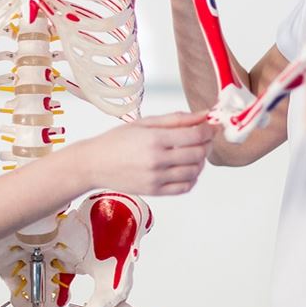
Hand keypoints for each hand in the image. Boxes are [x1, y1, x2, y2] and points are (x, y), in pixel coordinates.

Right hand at [81, 110, 211, 194]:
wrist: (94, 163)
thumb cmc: (117, 140)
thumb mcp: (145, 122)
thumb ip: (176, 119)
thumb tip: (204, 115)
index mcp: (155, 138)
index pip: (195, 136)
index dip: (208, 131)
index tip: (210, 127)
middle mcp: (157, 160)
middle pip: (198, 154)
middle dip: (207, 144)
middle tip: (204, 138)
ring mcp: (156, 178)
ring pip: (194, 171)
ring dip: (200, 161)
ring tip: (193, 152)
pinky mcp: (155, 191)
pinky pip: (184, 187)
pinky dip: (192, 178)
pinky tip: (185, 168)